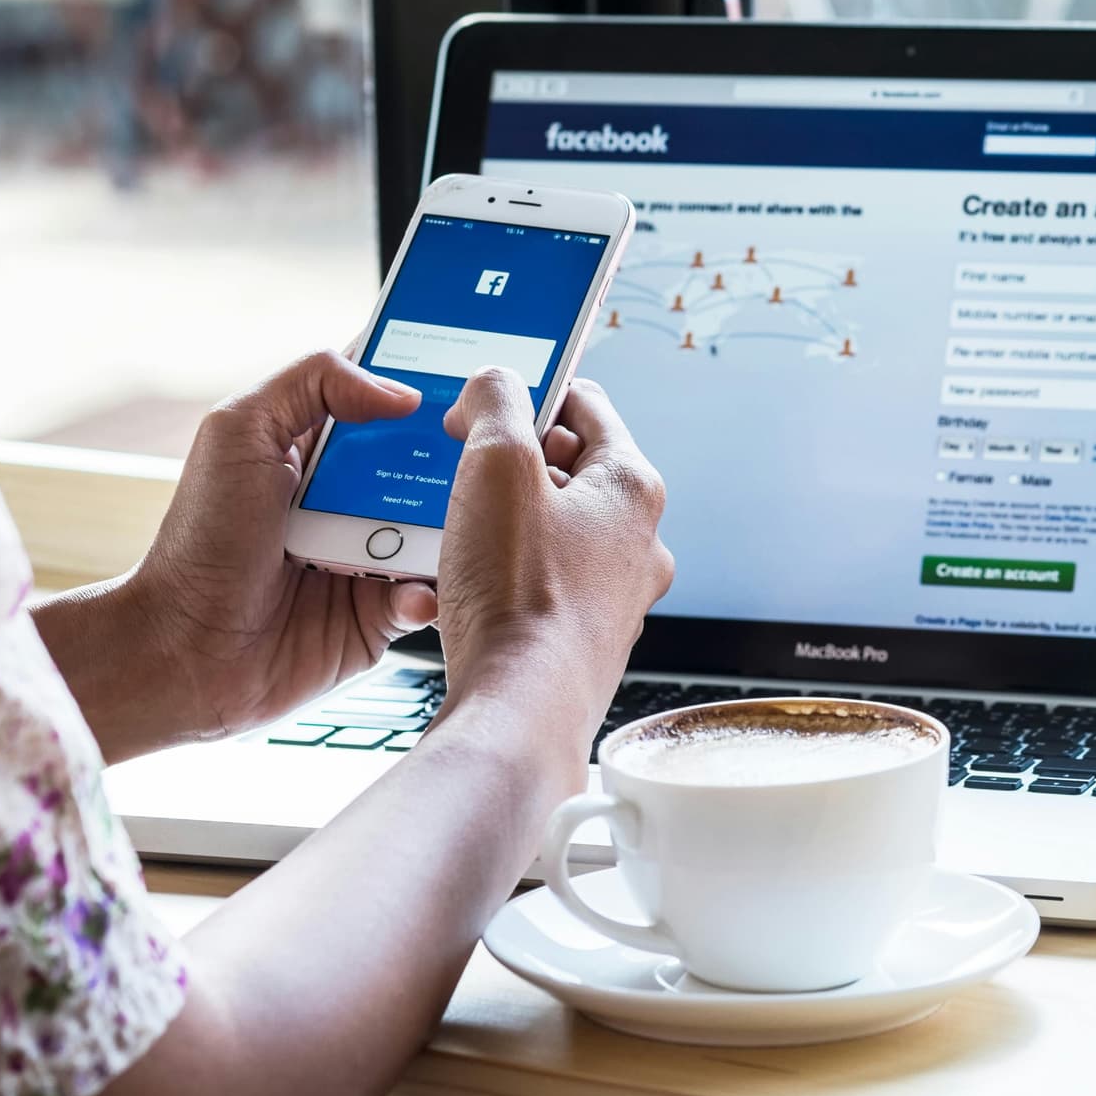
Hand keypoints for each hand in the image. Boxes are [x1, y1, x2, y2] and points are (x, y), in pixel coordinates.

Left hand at [122, 350, 441, 741]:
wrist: (186, 647)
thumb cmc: (200, 539)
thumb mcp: (240, 431)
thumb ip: (314, 383)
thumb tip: (402, 393)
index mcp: (319, 451)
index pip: (384, 403)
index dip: (427, 387)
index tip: (472, 375)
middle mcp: (350, 501)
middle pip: (429, 466)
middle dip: (459, 458)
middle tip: (483, 453)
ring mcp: (369, 558)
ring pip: (439, 532)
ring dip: (453, 529)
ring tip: (459, 526)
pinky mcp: (379, 615)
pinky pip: (427, 595)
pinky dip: (428, 591)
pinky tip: (415, 590)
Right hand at [433, 368, 674, 783]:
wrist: (520, 710)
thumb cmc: (517, 593)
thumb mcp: (496, 464)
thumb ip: (495, 402)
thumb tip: (495, 384)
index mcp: (632, 488)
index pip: (586, 404)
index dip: (529, 392)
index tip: (485, 404)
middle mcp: (639, 542)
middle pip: (571, 468)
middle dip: (513, 461)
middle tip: (462, 469)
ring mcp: (617, 595)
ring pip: (555, 529)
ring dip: (506, 519)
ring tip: (457, 529)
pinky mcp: (586, 639)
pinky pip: (545, 582)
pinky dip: (508, 571)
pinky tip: (469, 585)